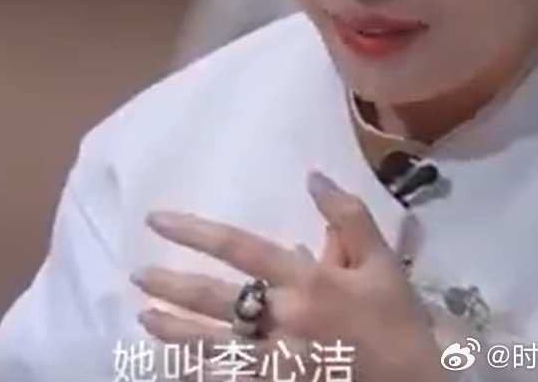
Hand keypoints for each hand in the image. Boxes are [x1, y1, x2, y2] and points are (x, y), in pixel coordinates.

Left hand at [133, 172, 448, 381]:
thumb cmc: (400, 325)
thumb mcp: (384, 264)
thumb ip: (348, 217)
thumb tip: (313, 175)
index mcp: (307, 282)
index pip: (239, 249)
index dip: (194, 232)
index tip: (157, 220)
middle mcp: (285, 321)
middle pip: (214, 301)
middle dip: (171, 287)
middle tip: (137, 276)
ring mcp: (278, 364)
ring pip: (212, 347)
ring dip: (174, 332)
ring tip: (144, 317)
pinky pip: (228, 381)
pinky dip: (199, 371)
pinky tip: (176, 364)